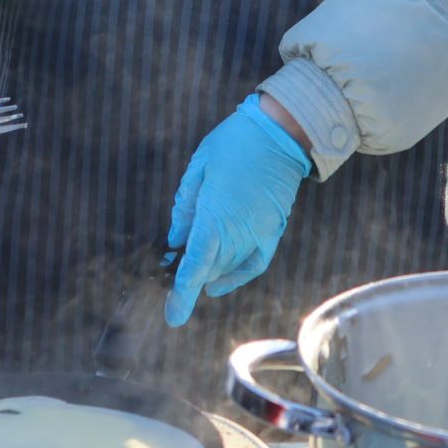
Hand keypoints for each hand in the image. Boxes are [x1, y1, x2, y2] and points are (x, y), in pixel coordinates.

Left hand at [165, 94, 311, 326]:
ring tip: (187, 273)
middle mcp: (239, 230)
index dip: (183, 292)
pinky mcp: (274, 230)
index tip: (173, 316)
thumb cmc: (234, 142)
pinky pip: (254, 263)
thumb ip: (186, 207)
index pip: (195, 264)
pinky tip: (218, 283)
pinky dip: (236, 277)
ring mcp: (260, 232)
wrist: (280, 131)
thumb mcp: (199, 167)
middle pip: (210, 269)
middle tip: (167, 276)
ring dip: (207, 273)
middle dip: (188, 278)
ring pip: (228, 267)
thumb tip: (175, 241)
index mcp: (216, 214)